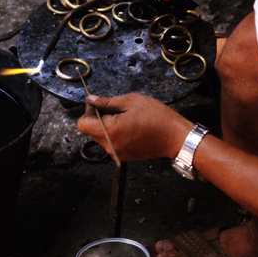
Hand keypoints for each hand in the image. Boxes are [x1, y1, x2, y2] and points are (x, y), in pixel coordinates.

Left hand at [77, 92, 191, 161]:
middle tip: (114, 108)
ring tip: (124, 118)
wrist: (175, 137)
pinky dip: (114, 134)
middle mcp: (110, 146)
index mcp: (109, 131)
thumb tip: (91, 100)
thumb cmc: (157, 117)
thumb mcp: (131, 101)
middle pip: (90, 131)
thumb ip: (107, 102)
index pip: (82, 124)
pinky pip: (110, 144)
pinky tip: (129, 127)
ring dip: (105, 126)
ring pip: (100, 137)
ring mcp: (116, 153)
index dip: (88, 111)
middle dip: (97, 118)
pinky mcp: (124, 156)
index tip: (98, 104)